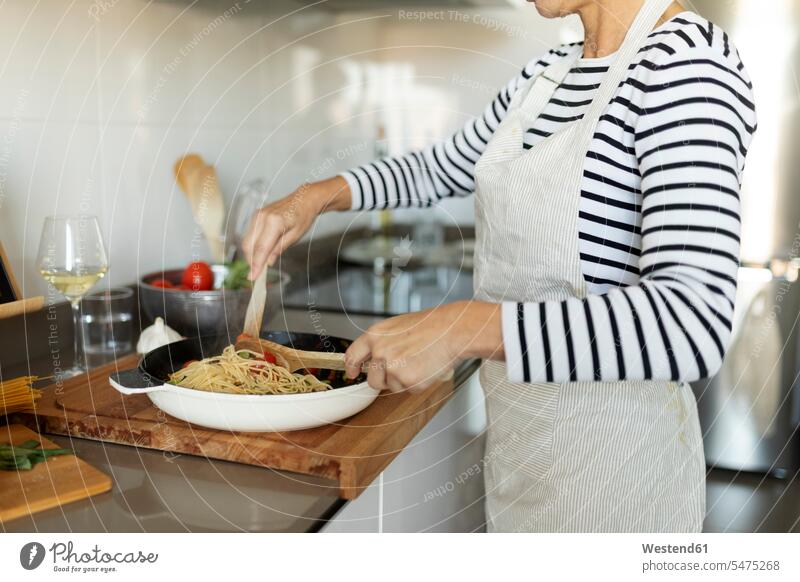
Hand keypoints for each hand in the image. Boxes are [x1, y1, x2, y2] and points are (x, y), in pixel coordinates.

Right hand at [242, 175, 350, 280]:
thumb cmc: (303, 216)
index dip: (255, 265)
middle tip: (259, 273)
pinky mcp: (255, 216)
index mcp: (274, 222)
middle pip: (249, 246)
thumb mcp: (295, 236)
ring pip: (246, 241)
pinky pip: (249, 234)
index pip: (261, 249)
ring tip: (262, 262)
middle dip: (252, 261)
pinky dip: (253, 245)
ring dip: (251, 254)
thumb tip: (268, 262)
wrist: (303, 199)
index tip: (252, 278)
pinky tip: (262, 250)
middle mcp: (262, 218)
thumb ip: (279, 249)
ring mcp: (257, 215)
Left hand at [344, 301, 503, 392]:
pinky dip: (417, 383)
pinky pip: (407, 389)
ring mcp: (392, 367)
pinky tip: (426, 367)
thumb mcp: (397, 326)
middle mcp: (379, 352)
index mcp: (375, 335)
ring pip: (390, 386)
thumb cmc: (430, 326)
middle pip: (373, 379)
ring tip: (418, 362)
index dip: (352, 367)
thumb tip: (373, 356)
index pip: (352, 356)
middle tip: (403, 367)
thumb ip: (382, 341)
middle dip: (385, 378)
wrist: (451, 330)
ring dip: (402, 380)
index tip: (353, 373)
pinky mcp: (407, 380)